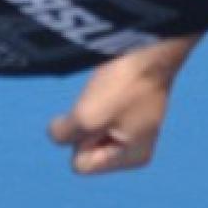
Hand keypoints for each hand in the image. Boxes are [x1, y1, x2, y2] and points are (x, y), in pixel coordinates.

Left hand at [47, 48, 181, 173]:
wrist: (150, 43)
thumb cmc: (124, 82)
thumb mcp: (86, 117)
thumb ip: (64, 135)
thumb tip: (57, 131)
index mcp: (132, 158)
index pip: (81, 164)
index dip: (82, 139)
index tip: (104, 116)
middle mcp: (133, 148)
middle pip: (83, 148)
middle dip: (85, 126)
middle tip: (106, 101)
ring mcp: (129, 127)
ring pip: (84, 129)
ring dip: (87, 110)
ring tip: (108, 91)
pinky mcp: (122, 106)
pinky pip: (90, 112)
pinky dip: (91, 98)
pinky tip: (107, 84)